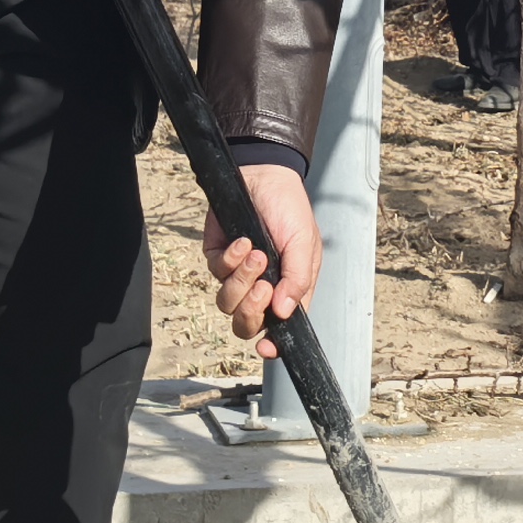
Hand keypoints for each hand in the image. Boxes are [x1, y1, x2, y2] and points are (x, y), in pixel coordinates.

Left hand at [203, 164, 321, 360]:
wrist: (263, 175)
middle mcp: (262, 288)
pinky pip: (217, 272)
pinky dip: (230, 258)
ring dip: (241, 280)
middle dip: (251, 310)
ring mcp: (238, 275)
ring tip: (254, 252)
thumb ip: (298, 279)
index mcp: (288, 290)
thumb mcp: (305, 243)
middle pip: (246, 324)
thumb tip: (286, 313)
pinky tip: (242, 240)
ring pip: (228, 302)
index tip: (267, 348)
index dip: (272, 345)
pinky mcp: (218, 258)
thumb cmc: (290, 209)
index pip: (279, 329)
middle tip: (262, 286)